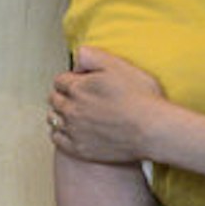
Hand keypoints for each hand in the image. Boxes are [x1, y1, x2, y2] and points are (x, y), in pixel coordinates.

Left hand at [46, 46, 165, 163]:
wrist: (152, 130)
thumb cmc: (140, 98)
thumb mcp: (118, 65)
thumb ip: (92, 56)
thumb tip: (77, 61)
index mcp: (78, 87)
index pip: (60, 80)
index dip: (70, 79)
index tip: (79, 82)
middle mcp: (71, 109)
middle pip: (54, 99)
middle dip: (62, 95)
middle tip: (76, 97)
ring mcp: (74, 130)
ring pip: (53, 119)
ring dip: (59, 114)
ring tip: (72, 113)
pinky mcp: (80, 149)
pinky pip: (57, 139)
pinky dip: (60, 133)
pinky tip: (71, 131)